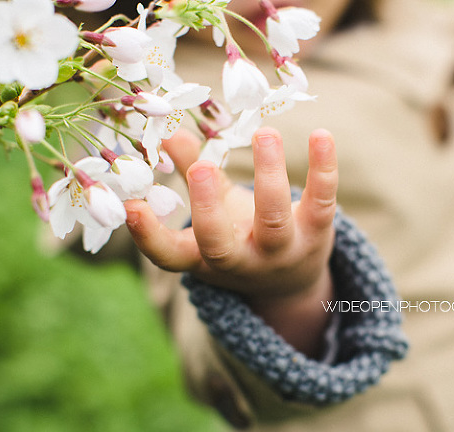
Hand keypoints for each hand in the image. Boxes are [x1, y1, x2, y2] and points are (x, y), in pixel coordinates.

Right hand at [124, 127, 338, 356]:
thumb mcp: (213, 213)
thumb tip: (169, 130)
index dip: (149, 236)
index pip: (169, 256)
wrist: (291, 280)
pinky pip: (321, 201)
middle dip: (208, 208)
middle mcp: (241, 261)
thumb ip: (191, 172)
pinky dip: (323, 168)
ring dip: (268, 175)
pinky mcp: (316, 233)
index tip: (131, 207)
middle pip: (220, 244)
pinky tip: (321, 135)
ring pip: (274, 219)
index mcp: (204, 259)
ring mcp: (280, 251)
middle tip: (200, 169)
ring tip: (264, 133)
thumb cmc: (239, 238)